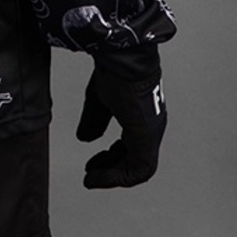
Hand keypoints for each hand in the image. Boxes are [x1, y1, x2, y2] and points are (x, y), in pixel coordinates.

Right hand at [76, 58, 166, 188]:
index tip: (93, 165)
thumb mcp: (100, 100)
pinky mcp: (146, 137)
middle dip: (111, 169)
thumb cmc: (115, 72)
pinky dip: (117, 176)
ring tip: (93, 177)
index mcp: (141, 118)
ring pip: (138, 168)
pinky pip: (138, 169)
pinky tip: (98, 174)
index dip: (112, 159)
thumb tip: (86, 137)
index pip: (130, 148)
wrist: (123, 59)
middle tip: (92, 173)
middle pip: (134, 161)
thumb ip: (95, 120)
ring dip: (113, 175)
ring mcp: (150, 133)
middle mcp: (149, 128)